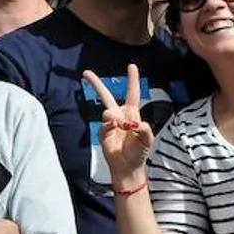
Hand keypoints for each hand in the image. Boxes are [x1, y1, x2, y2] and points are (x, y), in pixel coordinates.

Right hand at [82, 65, 153, 188]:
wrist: (128, 167)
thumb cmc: (139, 152)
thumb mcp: (147, 139)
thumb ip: (145, 129)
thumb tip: (134, 122)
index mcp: (132, 113)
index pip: (132, 93)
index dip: (132, 79)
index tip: (131, 66)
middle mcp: (120, 115)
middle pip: (106, 95)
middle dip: (96, 84)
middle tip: (86, 73)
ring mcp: (110, 124)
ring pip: (107, 111)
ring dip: (113, 117)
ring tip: (120, 125)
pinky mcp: (103, 133)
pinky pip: (104, 125)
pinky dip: (110, 127)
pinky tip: (115, 131)